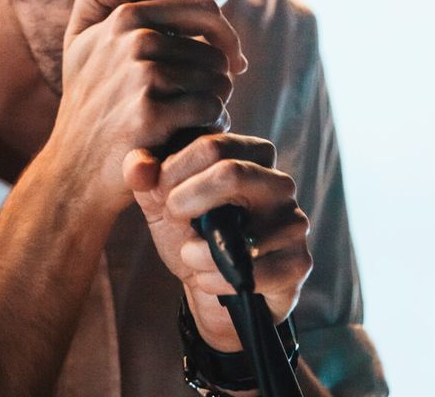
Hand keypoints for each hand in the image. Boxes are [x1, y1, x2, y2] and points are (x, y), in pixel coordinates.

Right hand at [45, 0, 246, 213]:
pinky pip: (210, 109)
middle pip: (215, 53)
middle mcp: (133, 39)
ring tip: (194, 123)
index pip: (206, 11)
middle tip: (200, 105)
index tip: (231, 62)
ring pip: (217, 81)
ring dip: (216, 105)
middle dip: (218, 81)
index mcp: (125, 17)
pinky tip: (192, 138)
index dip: (226, 37)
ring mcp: (140, 76)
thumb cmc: (86, 105)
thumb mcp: (79, 44)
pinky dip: (211, 126)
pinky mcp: (148, 115)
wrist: (72, 171)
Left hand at [123, 134, 312, 350]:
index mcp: (252, 156)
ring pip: (240, 228)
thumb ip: (145, 178)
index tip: (157, 192)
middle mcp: (280, 183)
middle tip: (171, 215)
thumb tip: (136, 168)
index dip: (175, 169)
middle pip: (231, 173)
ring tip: (187, 254)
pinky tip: (205, 280)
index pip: (213, 145)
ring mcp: (294, 222)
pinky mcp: (298, 263)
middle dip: (187, 198)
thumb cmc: (191, 233)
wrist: (213, 288)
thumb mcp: (162, 202)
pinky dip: (217, 280)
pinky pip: (254, 271)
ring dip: (199, 249)